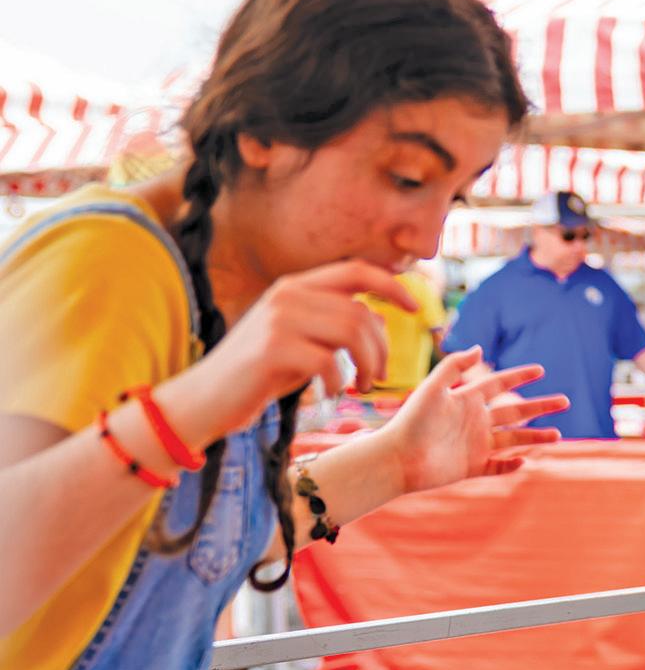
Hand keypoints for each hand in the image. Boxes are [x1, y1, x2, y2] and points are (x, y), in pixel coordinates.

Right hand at [166, 261, 415, 441]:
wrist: (205, 398)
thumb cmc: (259, 373)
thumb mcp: (303, 342)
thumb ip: (336, 326)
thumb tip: (381, 321)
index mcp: (295, 287)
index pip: (356, 270)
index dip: (392, 285)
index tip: (415, 308)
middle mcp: (287, 295)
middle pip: (361, 312)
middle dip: (382, 349)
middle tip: (378, 377)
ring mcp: (278, 320)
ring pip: (352, 332)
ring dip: (368, 366)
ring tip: (360, 387)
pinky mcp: (273, 349)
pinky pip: (329, 362)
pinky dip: (338, 382)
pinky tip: (330, 394)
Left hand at [383, 347, 568, 493]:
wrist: (396, 459)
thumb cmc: (411, 421)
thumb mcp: (432, 388)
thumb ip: (454, 366)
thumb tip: (480, 348)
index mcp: (467, 399)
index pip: (499, 384)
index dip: (519, 376)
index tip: (540, 370)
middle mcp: (475, 421)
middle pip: (515, 412)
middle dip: (540, 406)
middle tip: (564, 401)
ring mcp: (475, 445)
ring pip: (513, 439)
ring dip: (535, 436)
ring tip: (558, 435)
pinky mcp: (471, 467)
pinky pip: (498, 466)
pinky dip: (512, 465)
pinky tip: (525, 461)